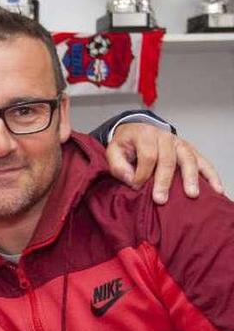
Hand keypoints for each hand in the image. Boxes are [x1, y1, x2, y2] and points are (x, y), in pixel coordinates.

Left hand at [108, 123, 223, 203]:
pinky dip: (211, 175)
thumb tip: (130, 179)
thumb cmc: (126, 144)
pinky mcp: (190, 150)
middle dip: (164, 181)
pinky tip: (216, 189)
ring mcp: (180, 143)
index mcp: (145, 135)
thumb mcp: (113, 150)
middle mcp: (165, 137)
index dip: (142, 174)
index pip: (148, 156)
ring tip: (191, 194)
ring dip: (190, 178)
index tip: (136, 187)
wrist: (138, 130)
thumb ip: (117, 165)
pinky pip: (203, 162)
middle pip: (168, 159)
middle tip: (160, 199)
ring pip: (188, 159)